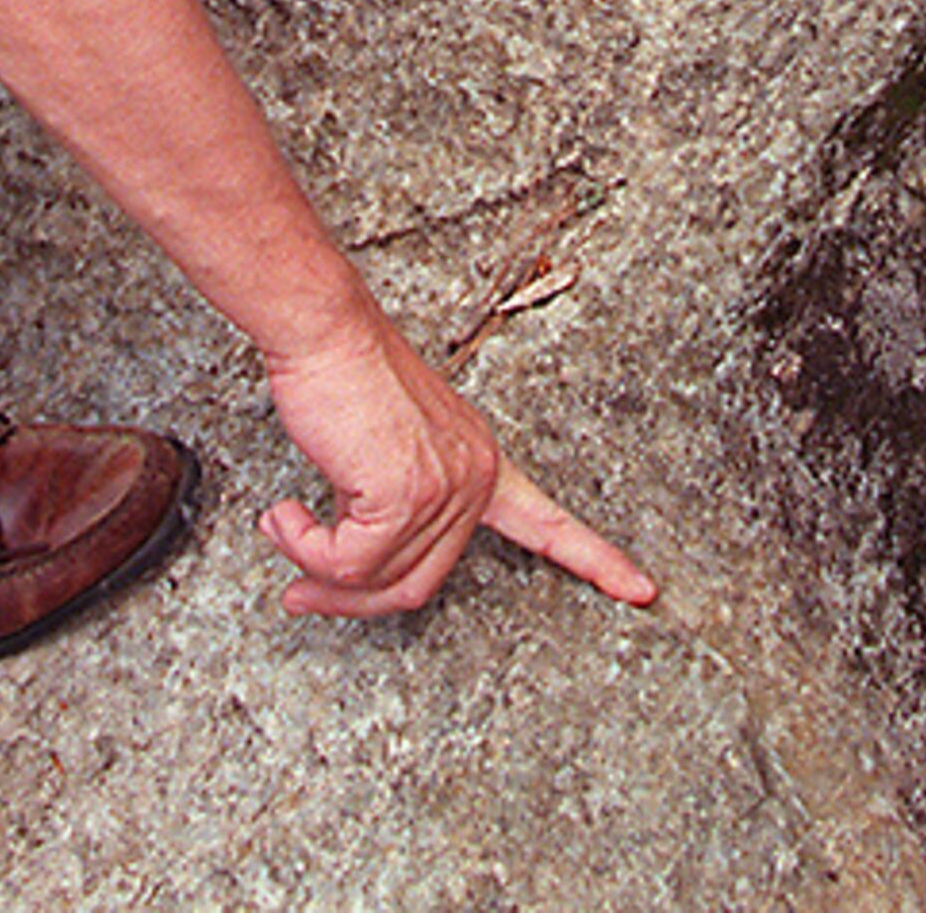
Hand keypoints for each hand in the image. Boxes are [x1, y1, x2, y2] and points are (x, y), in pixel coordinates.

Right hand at [256, 314, 660, 618]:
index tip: (642, 591)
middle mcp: (474, 476)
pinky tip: (284, 515)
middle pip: (419, 584)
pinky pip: (348, 563)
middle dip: (348, 597)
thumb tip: (345, 573)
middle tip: (299, 593)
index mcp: (481, 461)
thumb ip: (389, 506)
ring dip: (317, 571)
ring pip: (379, 581)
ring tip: (283, 528)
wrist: (323, 328)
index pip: (550, 523)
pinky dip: (305, 549)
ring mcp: (444, 485)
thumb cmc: (344, 375)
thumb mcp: (384, 447)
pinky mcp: (403, 492)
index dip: (596, 561)